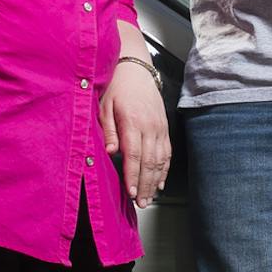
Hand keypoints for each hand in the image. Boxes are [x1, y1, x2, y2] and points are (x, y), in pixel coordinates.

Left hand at [101, 61, 170, 208]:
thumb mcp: (104, 105)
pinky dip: (164, 169)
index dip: (132, 175)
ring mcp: (160, 127)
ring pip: (160, 159)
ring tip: (149, 198)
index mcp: (133, 121)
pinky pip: (167, 152)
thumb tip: (110, 151)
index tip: (130, 192)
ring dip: (155, 181)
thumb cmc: (118, 86)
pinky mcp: (164, 127)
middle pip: (149, 161)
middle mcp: (150, 126)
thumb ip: (108, 129)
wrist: (135, 68)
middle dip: (144, 185)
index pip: (134, 154)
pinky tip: (160, 182)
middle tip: (141, 203)